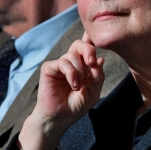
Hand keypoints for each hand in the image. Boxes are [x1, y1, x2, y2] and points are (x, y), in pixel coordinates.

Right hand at [18, 33, 104, 149]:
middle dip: (88, 50)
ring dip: (79, 71)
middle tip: (92, 63)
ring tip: (77, 86)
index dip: (89, 37)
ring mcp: (59, 64)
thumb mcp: (93, 92)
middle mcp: (71, 62)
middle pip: (79, 44)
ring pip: (72, 54)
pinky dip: (71, 73)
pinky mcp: (49, 68)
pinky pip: (63, 62)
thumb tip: (101, 59)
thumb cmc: (75, 106)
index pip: (86, 47)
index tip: (93, 31)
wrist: (59, 118)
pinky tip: (73, 85)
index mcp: (82, 66)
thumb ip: (98, 76)